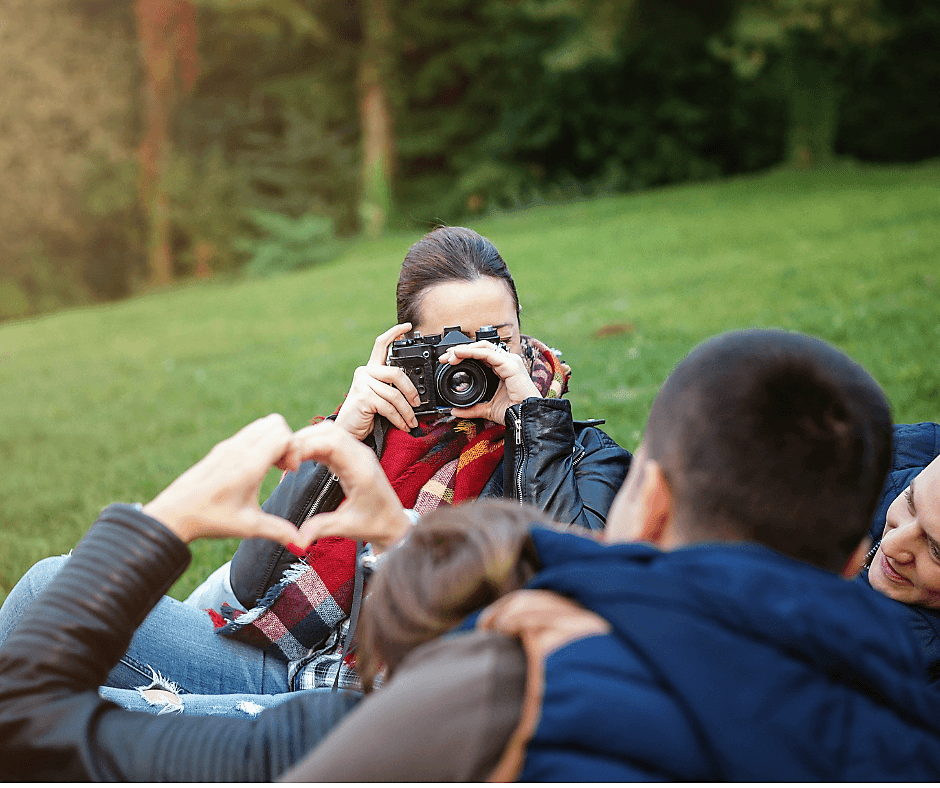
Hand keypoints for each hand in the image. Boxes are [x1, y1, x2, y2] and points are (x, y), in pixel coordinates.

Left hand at [142, 414, 303, 544]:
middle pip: (275, 423)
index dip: (295, 450)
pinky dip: (260, 442)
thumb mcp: (249, 527)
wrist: (174, 514)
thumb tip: (302, 543)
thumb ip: (279, 531)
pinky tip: (255, 468)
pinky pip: (249, 432)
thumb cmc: (210, 519)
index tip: (290, 471)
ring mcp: (228, 446)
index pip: (283, 435)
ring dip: (274, 440)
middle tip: (284, 466)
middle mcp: (239, 449)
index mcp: (248, 464)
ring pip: (262, 424)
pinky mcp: (221, 449)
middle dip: (287, 442)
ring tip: (272, 466)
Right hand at [293, 420, 411, 552]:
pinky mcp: (354, 456)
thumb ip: (322, 528)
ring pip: (330, 432)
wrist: (394, 524)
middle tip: (280, 457)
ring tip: (287, 457)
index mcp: (361, 469)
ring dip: (307, 439)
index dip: (306, 446)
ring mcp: (359, 453)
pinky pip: (332, 441)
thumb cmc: (374, 525)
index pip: (331, 443)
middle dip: (302, 439)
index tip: (288, 463)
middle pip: (329, 431)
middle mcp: (362, 455)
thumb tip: (297, 539)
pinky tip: (300, 458)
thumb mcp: (348, 528)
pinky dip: (314, 444)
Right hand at [334, 323, 422, 439]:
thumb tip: (415, 393)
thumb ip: (391, 388)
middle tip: (417, 403)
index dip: (395, 333)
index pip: (381, 344)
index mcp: (370, 369)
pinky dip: (399, 419)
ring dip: (407, 412)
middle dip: (411, 390)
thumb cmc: (365, 415)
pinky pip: (389, 407)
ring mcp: (363, 383)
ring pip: (395, 394)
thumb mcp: (380, 398)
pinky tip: (403, 425)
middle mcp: (365, 372)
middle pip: (396, 372)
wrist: (347, 431)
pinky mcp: (364, 396)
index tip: (407, 327)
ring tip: (412, 422)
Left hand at [441, 341, 539, 423]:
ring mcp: (509, 361)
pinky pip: (487, 353)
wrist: (526, 418)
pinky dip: (471, 351)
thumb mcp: (486, 409)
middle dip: (461, 350)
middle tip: (445, 358)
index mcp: (502, 369)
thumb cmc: (513, 412)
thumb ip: (471, 409)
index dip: (464, 355)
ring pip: (483, 347)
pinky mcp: (510, 364)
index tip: (448, 361)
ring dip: (464, 349)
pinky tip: (459, 353)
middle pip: (480, 348)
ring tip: (450, 355)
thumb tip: (455, 411)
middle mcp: (506, 362)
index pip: (481, 355)